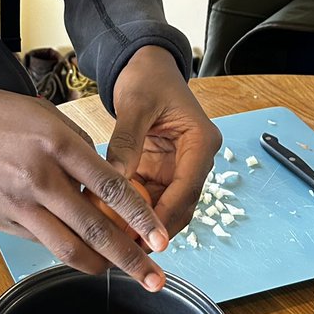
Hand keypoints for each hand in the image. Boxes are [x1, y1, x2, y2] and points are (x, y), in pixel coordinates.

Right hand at [0, 86, 169, 289]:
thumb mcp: (42, 115)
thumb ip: (76, 148)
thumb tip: (105, 183)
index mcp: (56, 143)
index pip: (110, 186)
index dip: (140, 216)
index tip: (163, 236)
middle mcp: (40, 178)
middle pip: (94, 229)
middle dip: (130, 258)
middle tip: (157, 279)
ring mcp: (19, 204)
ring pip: (68, 248)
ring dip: (101, 266)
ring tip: (124, 274)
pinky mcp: (4, 222)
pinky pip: (44, 243)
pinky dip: (69, 251)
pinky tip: (86, 255)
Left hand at [108, 47, 221, 240]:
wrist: (145, 65)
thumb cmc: (147, 77)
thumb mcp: (135, 105)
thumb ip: (126, 143)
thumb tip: (112, 180)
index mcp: (201, 140)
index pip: (188, 187)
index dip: (168, 215)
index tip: (149, 237)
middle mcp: (195, 158)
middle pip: (181, 204)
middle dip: (156, 227)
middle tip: (127, 247)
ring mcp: (178, 166)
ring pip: (165, 207)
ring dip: (143, 223)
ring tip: (116, 240)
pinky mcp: (161, 170)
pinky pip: (149, 197)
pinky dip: (132, 210)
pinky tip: (112, 220)